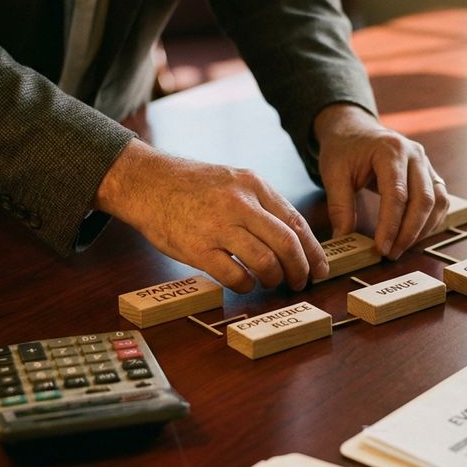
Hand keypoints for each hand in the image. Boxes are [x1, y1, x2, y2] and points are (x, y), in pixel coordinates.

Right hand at [94, 139, 328, 292]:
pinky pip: (234, 276)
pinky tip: (244, 284)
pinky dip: (246, 285)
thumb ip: (261, 204)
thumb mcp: (233, 181)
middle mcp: (240, 204)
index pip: (295, 223)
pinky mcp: (198, 249)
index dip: (313, 251)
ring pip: (265, 262)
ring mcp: (218, 227)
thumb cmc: (192, 186)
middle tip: (301, 283)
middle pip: (286, 245)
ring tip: (271, 282)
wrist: (146, 182)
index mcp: (253, 185)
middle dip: (300, 270)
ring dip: (274, 279)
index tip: (320, 269)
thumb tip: (294, 238)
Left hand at [314, 103, 447, 258]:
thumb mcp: (333, 174)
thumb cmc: (344, 149)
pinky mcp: (430, 173)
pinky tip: (413, 236)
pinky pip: (440, 201)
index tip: (381, 249)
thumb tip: (343, 239)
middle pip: (423, 200)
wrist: (355, 129)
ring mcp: (426, 163)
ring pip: (437, 202)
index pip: (397, 194)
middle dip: (409, 232)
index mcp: (390, 150)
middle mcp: (415, 154)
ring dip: (423, 230)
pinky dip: (430, 222)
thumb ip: (339, 206)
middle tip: (391, 254)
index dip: (391, 225)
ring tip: (401, 248)